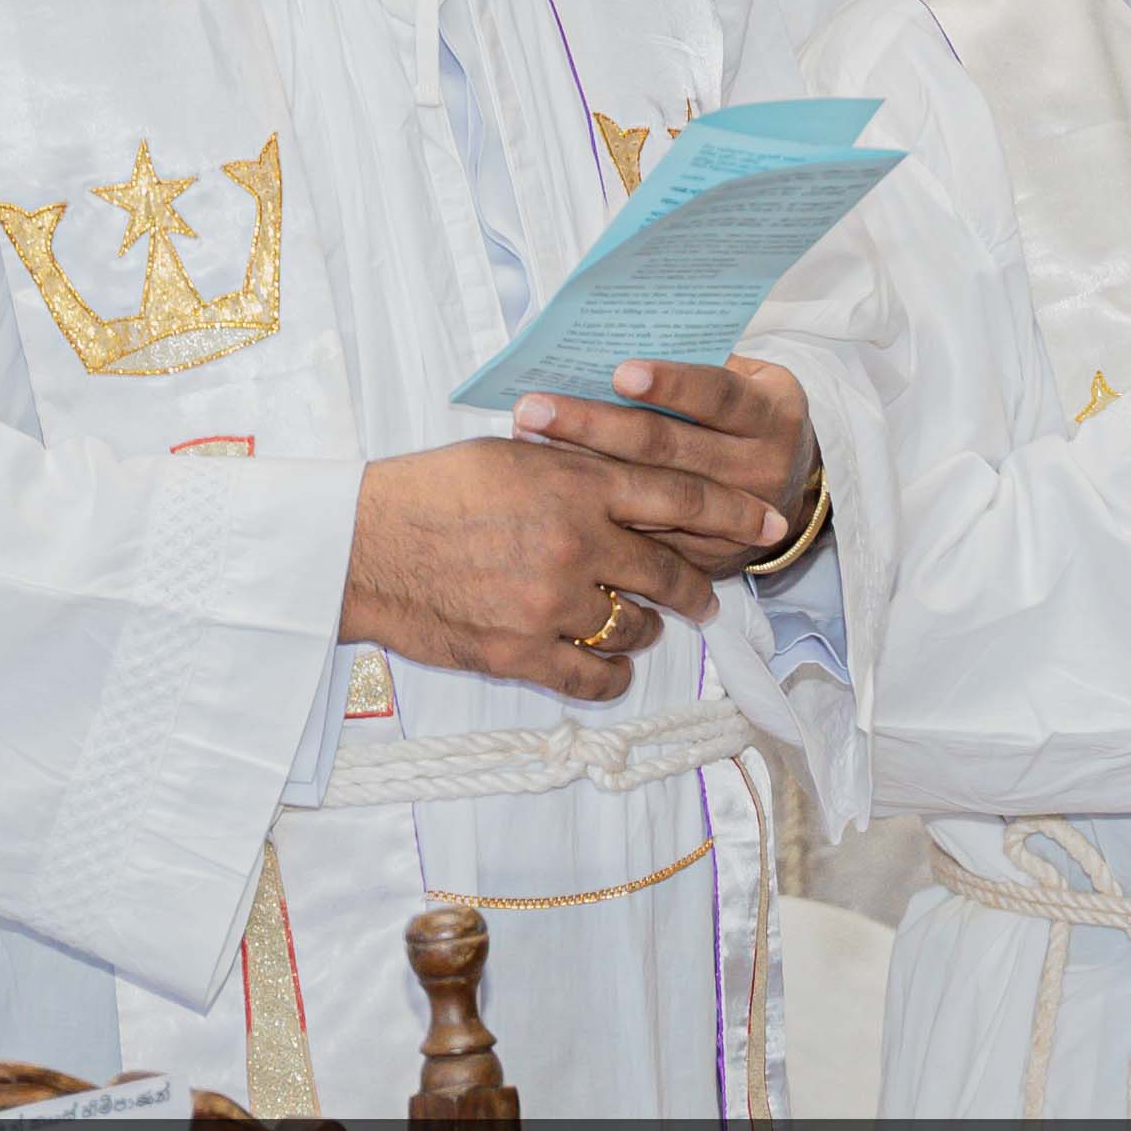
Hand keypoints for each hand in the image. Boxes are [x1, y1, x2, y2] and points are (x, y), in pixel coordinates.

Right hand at [344, 435, 724, 703]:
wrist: (362, 544)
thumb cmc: (429, 490)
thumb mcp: (514, 456)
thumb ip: (577, 467)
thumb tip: (620, 473)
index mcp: (578, 482)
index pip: (681, 498)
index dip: (733, 515)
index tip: (768, 524)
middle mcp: (577, 542)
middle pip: (669, 572)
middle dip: (695, 588)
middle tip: (706, 599)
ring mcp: (552, 602)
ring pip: (636, 626)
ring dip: (643, 627)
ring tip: (632, 622)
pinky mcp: (523, 653)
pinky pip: (595, 675)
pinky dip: (608, 672)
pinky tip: (605, 664)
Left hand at [510, 353, 817, 564]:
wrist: (795, 494)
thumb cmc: (749, 416)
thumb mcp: (748, 381)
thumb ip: (698, 365)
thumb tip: (610, 342)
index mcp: (771, 415)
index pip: (718, 396)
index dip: (671, 385)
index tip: (619, 373)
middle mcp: (759, 467)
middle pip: (668, 447)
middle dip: (594, 425)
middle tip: (533, 408)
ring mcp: (736, 521)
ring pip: (649, 496)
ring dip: (581, 467)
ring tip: (527, 442)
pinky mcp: (708, 559)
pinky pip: (646, 538)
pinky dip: (597, 513)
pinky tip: (550, 491)